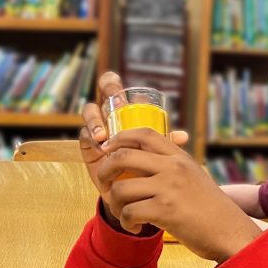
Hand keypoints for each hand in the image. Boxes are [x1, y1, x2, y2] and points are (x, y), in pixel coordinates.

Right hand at [79, 71, 187, 192]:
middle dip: (106, 93)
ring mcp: (97, 127)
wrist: (133, 183)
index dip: (111, 83)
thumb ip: (166, 140)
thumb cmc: (147, 158)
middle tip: (117, 103)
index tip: (119, 95)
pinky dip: (92, 139)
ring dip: (96, 121)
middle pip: (101, 94)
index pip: (112, 86)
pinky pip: (85, 136)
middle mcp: (109, 114)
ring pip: (90, 113)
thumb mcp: (156, 147)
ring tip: (103, 135)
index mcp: (124, 108)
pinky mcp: (89, 145)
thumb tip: (183, 137)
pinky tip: (101, 147)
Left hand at [96, 128, 261, 262]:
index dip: (120, 137)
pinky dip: (127, 223)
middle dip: (104, 171)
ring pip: (120, 188)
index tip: (108, 149)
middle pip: (123, 156)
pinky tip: (136, 228)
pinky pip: (129, 212)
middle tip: (104, 185)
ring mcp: (169, 188)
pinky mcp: (165, 210)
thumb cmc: (210, 208)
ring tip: (125, 214)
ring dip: (114, 204)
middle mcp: (173, 167)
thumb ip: (173, 166)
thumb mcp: (194, 176)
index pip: (144, 133)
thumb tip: (144, 159)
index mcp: (179, 157)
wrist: (230, 232)